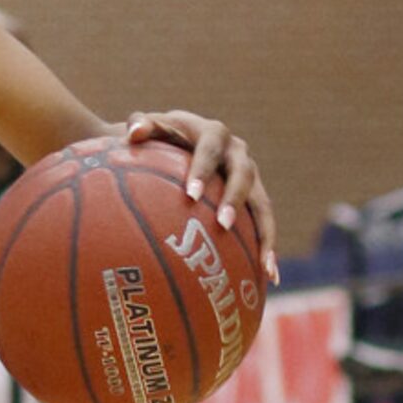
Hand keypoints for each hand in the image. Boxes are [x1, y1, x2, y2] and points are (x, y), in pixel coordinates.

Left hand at [125, 111, 280, 285]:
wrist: (171, 140)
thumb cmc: (152, 137)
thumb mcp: (144, 126)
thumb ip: (140, 126)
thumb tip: (135, 132)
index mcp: (212, 133)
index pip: (208, 150)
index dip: (202, 170)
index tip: (189, 194)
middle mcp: (237, 151)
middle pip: (243, 175)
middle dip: (235, 200)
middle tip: (222, 226)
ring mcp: (248, 174)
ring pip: (262, 203)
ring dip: (264, 232)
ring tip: (263, 263)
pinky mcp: (252, 195)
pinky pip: (263, 222)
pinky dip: (266, 247)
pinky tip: (267, 276)